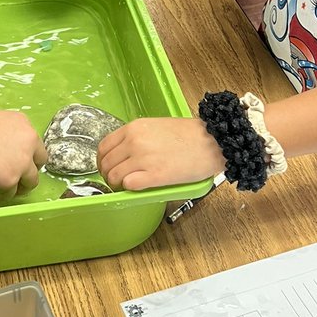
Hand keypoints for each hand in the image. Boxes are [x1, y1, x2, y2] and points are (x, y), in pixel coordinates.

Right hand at [0, 110, 47, 193]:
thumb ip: (4, 137)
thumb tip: (1, 153)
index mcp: (23, 124)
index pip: (34, 143)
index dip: (28, 155)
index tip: (20, 161)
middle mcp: (28, 142)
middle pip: (40, 162)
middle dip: (29, 172)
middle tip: (18, 179)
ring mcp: (22, 162)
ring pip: (30, 182)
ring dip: (18, 188)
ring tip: (3, 191)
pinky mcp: (11, 179)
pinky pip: (10, 193)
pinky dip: (1, 196)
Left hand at [98, 118, 222, 190]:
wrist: (213, 141)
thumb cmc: (190, 135)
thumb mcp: (156, 127)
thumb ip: (137, 138)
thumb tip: (124, 155)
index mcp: (134, 128)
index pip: (103, 147)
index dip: (102, 161)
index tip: (108, 168)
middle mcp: (134, 142)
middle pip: (106, 164)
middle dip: (108, 176)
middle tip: (118, 181)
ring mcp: (143, 158)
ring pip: (114, 177)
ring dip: (118, 185)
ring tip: (128, 187)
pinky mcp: (155, 175)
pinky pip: (129, 185)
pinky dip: (129, 189)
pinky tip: (138, 187)